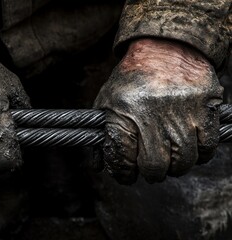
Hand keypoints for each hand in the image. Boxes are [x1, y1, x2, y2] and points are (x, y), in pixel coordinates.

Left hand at [94, 38, 222, 183]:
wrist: (164, 47)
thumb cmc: (131, 79)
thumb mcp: (107, 101)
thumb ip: (103, 135)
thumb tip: (99, 166)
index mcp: (123, 112)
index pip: (122, 159)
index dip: (122, 174)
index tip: (126, 175)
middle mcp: (152, 114)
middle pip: (154, 167)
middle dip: (151, 174)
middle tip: (150, 169)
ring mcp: (181, 113)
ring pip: (182, 162)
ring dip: (175, 167)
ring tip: (169, 159)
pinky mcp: (205, 109)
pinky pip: (206, 149)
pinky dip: (198, 156)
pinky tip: (188, 148)